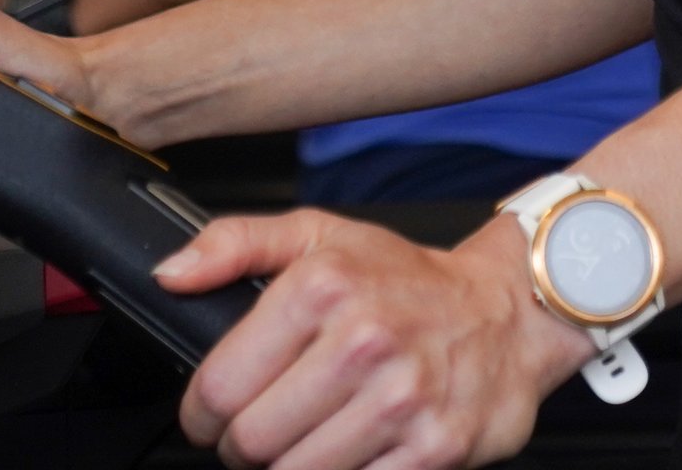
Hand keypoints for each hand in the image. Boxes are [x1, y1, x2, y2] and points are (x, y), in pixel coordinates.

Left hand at [160, 212, 589, 467]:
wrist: (511, 312)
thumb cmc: (408, 280)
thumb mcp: (320, 235)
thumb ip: (234, 243)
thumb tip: (170, 271)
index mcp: (323, 286)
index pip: (221, 386)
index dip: (202, 414)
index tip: (213, 415)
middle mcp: (364, 340)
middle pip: (252, 442)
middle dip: (243, 447)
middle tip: (261, 432)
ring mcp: (402, 400)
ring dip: (288, 469)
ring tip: (304, 442)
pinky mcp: (434, 450)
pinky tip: (350, 452)